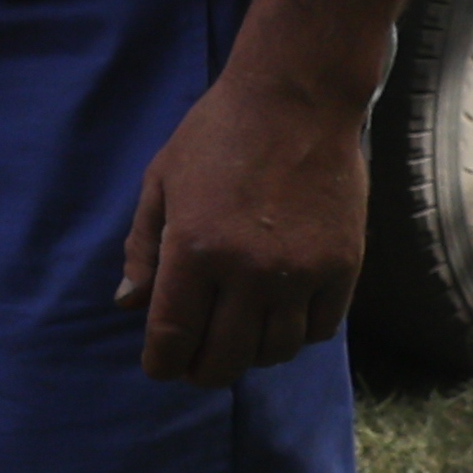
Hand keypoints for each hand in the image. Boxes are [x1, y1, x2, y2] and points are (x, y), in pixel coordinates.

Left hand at [116, 68, 372, 385]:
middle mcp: (248, 270)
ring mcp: (300, 273)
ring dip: (251, 353)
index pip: (174, 336)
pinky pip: (318, 330)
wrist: (296, 101)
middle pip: (226, 359)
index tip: (160, 367)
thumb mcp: (161, 181)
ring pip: (275, 351)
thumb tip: (130, 305)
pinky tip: (279, 315)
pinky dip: (296, 334)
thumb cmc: (217, 135)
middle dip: (203, 371)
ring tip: (237, 334)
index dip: (163, 363)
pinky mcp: (342, 267)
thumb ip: (143, 247)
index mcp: (194, 249)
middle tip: (196, 363)